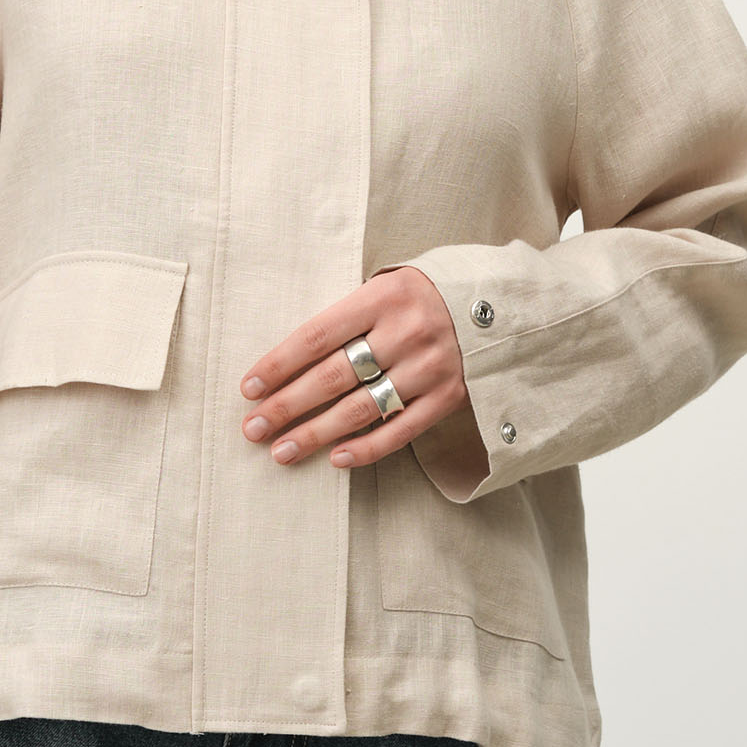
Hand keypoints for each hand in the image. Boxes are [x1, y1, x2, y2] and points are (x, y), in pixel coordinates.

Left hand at [239, 266, 471, 471]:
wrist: (498, 305)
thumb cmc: (423, 296)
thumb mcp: (386, 286)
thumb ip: (347, 316)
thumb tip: (288, 363)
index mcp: (383, 297)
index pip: (316, 336)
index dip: (278, 365)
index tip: (248, 389)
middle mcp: (406, 331)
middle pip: (332, 376)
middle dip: (286, 406)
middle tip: (252, 429)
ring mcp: (430, 367)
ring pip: (361, 408)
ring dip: (315, 433)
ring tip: (281, 451)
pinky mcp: (449, 397)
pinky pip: (400, 430)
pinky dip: (366, 449)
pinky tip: (334, 459)